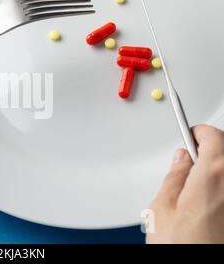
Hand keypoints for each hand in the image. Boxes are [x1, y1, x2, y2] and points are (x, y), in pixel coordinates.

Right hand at [147, 125, 223, 243]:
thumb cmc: (182, 247)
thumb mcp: (163, 207)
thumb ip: (174, 175)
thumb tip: (180, 159)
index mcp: (213, 173)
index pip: (213, 135)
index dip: (198, 132)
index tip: (191, 134)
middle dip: (208, 152)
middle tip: (190, 163)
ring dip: (214, 172)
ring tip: (196, 190)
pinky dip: (219, 188)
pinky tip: (207, 206)